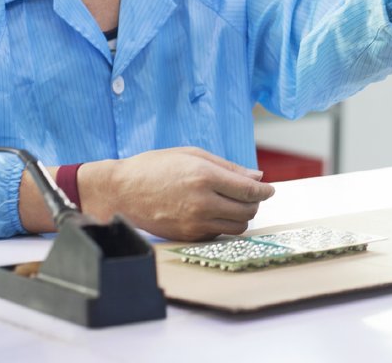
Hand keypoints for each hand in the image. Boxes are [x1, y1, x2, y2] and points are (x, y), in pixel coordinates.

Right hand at [82, 147, 275, 240]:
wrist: (121, 191)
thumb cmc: (156, 167)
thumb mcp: (192, 155)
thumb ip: (228, 167)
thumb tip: (257, 177)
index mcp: (205, 176)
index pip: (249, 190)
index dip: (265, 191)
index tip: (270, 190)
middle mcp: (202, 202)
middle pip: (248, 210)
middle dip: (255, 202)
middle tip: (250, 195)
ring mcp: (195, 222)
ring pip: (237, 227)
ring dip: (242, 216)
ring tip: (234, 204)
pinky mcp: (188, 236)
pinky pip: (219, 234)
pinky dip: (224, 224)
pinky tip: (215, 212)